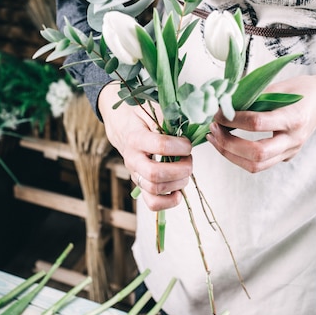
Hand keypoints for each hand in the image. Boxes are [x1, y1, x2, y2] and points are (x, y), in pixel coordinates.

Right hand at [98, 82, 192, 210]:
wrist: (123, 129)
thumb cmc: (142, 118)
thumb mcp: (153, 111)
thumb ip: (169, 119)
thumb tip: (191, 126)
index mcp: (136, 138)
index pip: (160, 146)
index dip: (180, 147)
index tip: (188, 144)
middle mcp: (132, 159)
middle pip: (155, 174)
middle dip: (180, 170)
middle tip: (189, 161)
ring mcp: (135, 174)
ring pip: (155, 189)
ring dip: (178, 183)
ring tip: (186, 171)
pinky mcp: (140, 186)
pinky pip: (152, 203)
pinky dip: (169, 202)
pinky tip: (179, 192)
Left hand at [206, 66, 315, 172]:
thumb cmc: (302, 90)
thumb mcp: (279, 86)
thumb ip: (253, 96)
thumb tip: (223, 103)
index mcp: (294, 117)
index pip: (257, 123)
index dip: (233, 119)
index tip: (217, 112)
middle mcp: (293, 139)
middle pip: (257, 153)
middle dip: (228, 144)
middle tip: (213, 129)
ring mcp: (290, 151)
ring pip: (256, 165)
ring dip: (229, 154)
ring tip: (214, 138)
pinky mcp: (285, 157)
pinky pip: (259, 164)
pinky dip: (238, 156)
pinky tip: (226, 143)